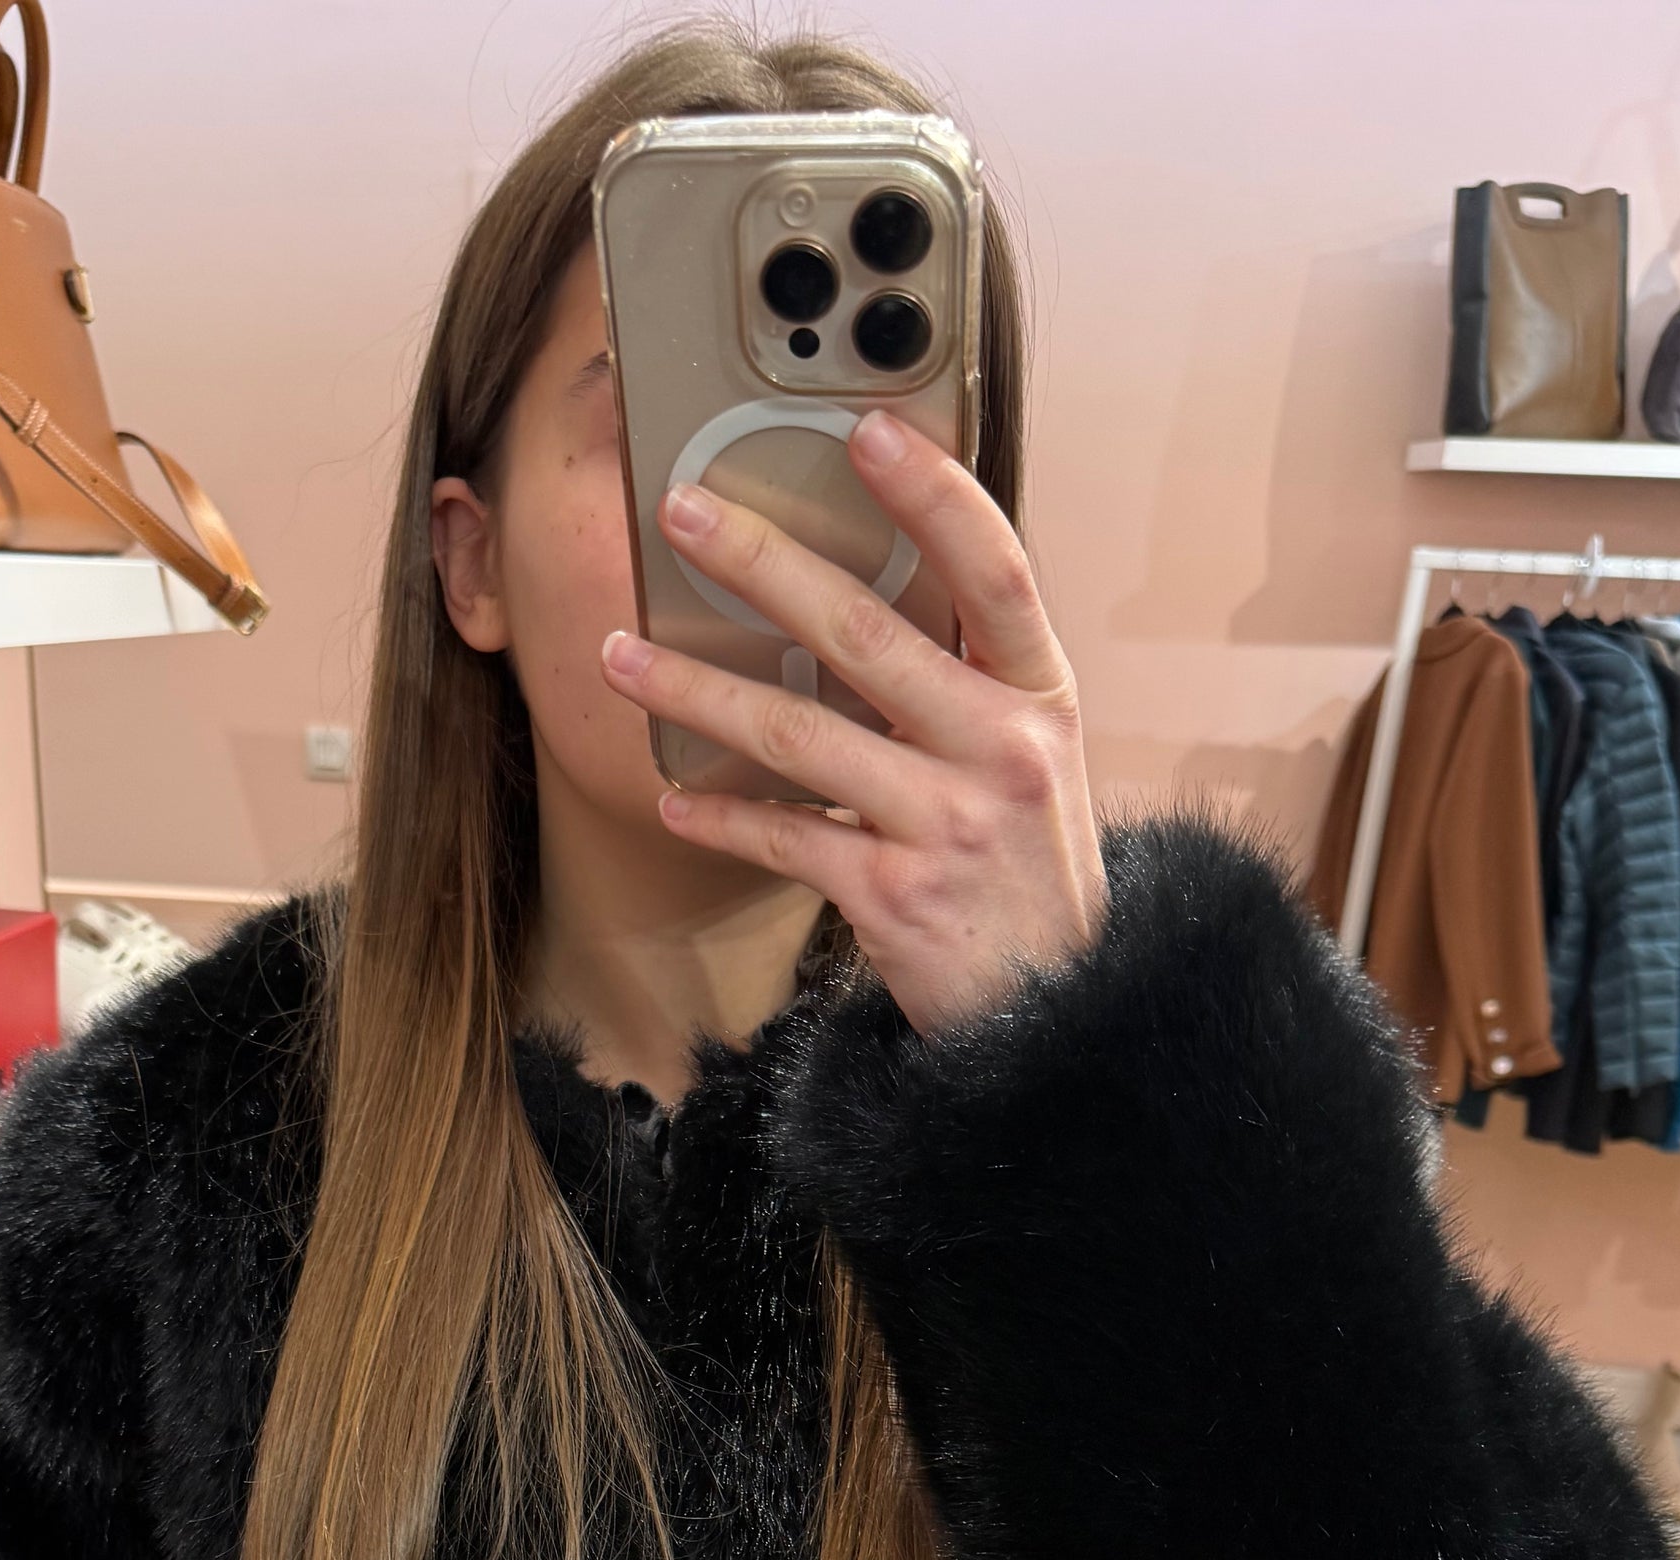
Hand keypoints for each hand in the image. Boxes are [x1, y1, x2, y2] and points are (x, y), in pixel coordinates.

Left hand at [598, 412, 1104, 1034]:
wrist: (1056, 1010)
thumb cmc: (1026, 873)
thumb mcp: (1030, 762)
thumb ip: (965, 684)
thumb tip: (852, 601)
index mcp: (1041, 698)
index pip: (994, 569)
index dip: (935, 493)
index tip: (865, 429)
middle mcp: (1002, 750)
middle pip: (869, 633)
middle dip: (763, 563)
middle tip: (682, 511)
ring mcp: (949, 824)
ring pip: (802, 733)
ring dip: (698, 692)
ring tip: (622, 656)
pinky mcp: (895, 896)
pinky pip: (785, 837)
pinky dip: (722, 816)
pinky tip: (672, 795)